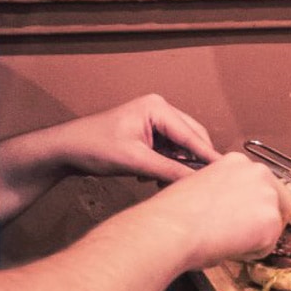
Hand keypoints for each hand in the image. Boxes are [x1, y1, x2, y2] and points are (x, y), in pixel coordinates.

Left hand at [54, 93, 223, 183]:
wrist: (65, 149)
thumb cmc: (92, 146)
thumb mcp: (134, 160)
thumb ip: (168, 170)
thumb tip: (196, 182)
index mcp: (157, 108)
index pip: (192, 135)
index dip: (208, 156)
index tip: (224, 172)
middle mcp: (159, 110)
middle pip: (191, 139)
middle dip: (192, 162)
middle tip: (199, 183)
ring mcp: (154, 122)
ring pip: (181, 147)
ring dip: (177, 165)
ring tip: (167, 181)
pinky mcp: (148, 135)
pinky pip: (169, 151)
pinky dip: (167, 165)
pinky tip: (155, 177)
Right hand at [145, 155, 290, 268]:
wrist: (171, 227)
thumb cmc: (173, 212)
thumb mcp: (200, 188)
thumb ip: (224, 194)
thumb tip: (231, 213)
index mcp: (238, 161)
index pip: (261, 182)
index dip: (253, 203)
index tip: (243, 217)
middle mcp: (258, 172)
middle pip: (281, 198)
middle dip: (268, 218)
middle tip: (248, 235)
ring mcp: (268, 196)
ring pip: (275, 223)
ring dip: (259, 236)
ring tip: (230, 243)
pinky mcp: (271, 221)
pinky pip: (268, 245)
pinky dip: (252, 253)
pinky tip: (229, 249)